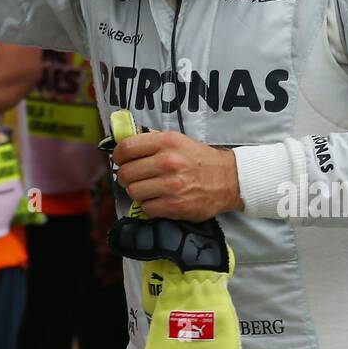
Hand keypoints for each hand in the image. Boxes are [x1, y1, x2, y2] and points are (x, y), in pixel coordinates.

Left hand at [114, 130, 241, 220]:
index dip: (118, 155)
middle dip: (126, 176)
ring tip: (148, 189)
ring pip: (134, 192)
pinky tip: (158, 200)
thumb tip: (126, 144)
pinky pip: (146, 208)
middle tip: (134, 177)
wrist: (229, 180)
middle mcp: (167, 162)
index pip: (126, 148)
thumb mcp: (178, 140)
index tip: (121, 160)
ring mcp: (171, 186)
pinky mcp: (174, 206)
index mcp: (166, 142)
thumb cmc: (200, 159)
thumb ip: (153, 141)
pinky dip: (149, 205)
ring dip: (137, 192)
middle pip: (126, 173)